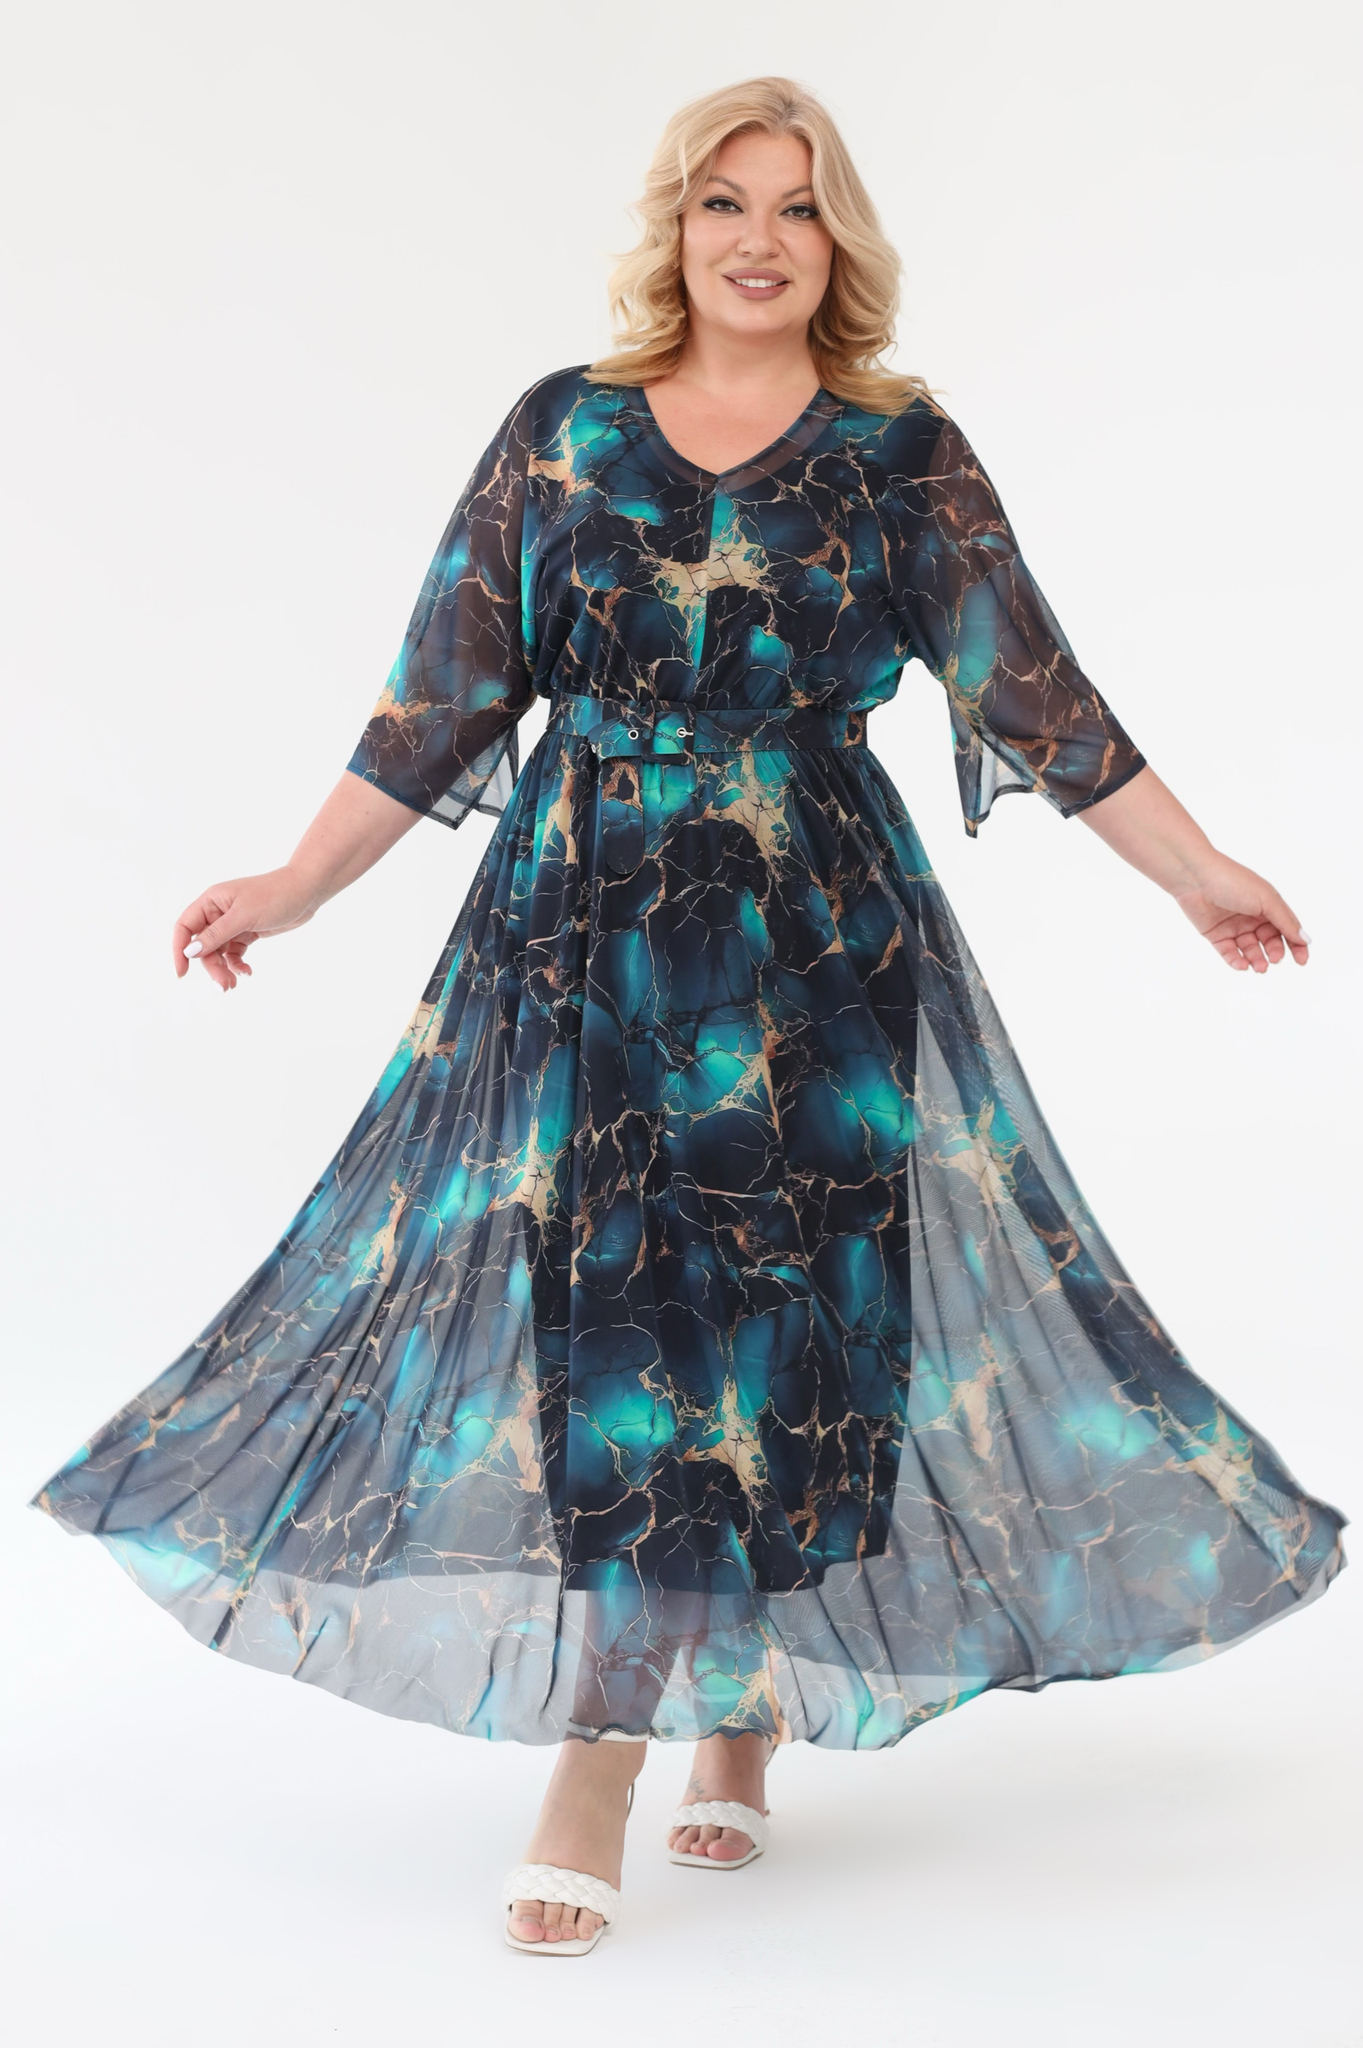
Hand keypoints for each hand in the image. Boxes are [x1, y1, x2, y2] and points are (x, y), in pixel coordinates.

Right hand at [173, 868, 320, 990]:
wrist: (306, 891)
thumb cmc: (274, 896)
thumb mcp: (243, 916)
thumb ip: (216, 934)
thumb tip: (190, 951)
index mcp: (211, 901)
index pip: (185, 927)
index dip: (179, 950)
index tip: (182, 973)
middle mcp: (218, 912)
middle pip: (203, 946)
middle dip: (211, 966)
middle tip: (223, 986)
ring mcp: (233, 923)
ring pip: (219, 952)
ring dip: (224, 969)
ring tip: (233, 985)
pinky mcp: (247, 932)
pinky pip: (234, 953)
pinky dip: (237, 964)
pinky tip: (246, 972)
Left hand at [1171, 851, 1309, 973]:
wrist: (1195, 877)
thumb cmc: (1233, 881)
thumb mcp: (1266, 899)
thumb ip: (1285, 920)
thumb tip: (1305, 939)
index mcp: (1268, 905)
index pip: (1287, 928)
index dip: (1296, 945)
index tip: (1302, 961)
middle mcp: (1252, 916)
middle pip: (1269, 942)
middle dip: (1274, 953)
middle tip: (1274, 960)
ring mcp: (1234, 926)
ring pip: (1250, 950)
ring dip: (1257, 960)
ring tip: (1260, 967)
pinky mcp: (1216, 934)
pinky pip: (1230, 953)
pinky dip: (1237, 961)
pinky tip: (1242, 965)